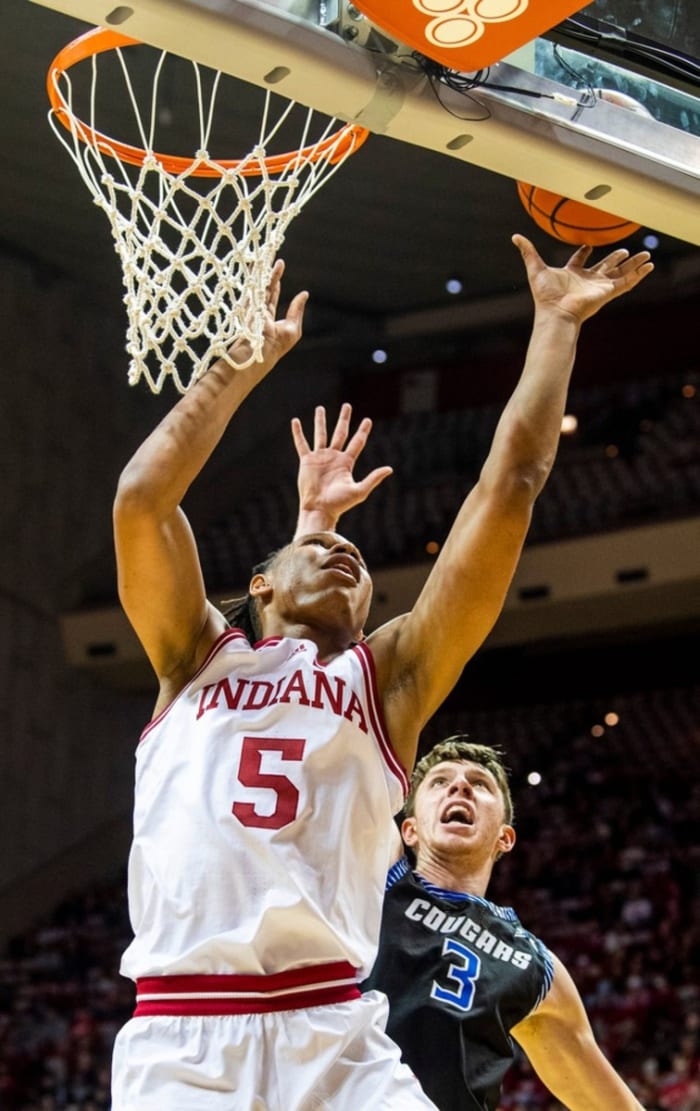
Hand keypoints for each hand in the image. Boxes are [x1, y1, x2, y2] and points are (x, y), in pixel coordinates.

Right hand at [226, 259, 307, 369]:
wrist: (262, 350)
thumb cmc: (278, 344)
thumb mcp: (294, 327)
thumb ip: (297, 309)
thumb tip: (304, 294)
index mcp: (268, 316)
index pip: (272, 295)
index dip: (275, 280)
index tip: (278, 266)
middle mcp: (258, 309)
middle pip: (264, 286)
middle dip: (269, 271)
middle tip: (272, 253)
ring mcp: (252, 306)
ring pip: (258, 283)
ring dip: (262, 268)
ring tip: (266, 252)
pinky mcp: (248, 303)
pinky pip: (253, 285)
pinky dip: (255, 273)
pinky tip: (257, 262)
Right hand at [292, 403, 392, 534]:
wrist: (320, 509)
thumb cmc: (340, 503)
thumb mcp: (359, 490)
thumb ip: (373, 478)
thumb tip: (390, 468)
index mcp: (346, 462)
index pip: (357, 442)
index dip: (362, 431)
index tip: (367, 420)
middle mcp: (333, 457)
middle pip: (340, 433)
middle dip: (344, 419)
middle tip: (347, 406)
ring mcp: (320, 458)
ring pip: (321, 434)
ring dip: (320, 421)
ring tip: (320, 408)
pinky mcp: (307, 461)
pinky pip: (302, 444)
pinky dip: (298, 433)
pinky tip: (295, 421)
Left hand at [513, 234, 653, 324]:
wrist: (556, 313)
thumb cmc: (545, 295)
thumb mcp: (536, 268)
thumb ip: (528, 252)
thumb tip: (515, 236)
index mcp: (572, 274)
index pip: (580, 261)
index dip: (583, 252)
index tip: (588, 244)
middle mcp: (587, 280)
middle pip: (605, 266)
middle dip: (616, 258)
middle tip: (625, 251)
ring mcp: (599, 286)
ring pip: (621, 272)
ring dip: (634, 264)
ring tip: (647, 256)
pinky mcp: (608, 292)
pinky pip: (627, 282)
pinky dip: (639, 275)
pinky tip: (650, 266)